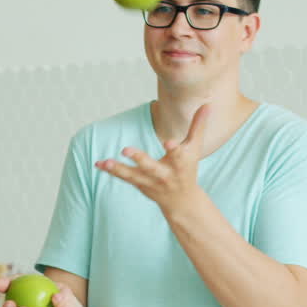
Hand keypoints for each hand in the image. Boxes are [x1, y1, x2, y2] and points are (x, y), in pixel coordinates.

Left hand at [96, 104, 210, 213]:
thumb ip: (198, 126)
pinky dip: (111, 171)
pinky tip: (98, 164)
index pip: (178, 155)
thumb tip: (208, 104)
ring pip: (133, 175)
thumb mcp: (195, 148)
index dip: (174, 149)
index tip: (168, 143)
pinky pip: (124, 177)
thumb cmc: (188, 169)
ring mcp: (151, 181)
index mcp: (180, 164)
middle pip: (151, 166)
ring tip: (105, 162)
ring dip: (118, 168)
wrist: (182, 201)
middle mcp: (165, 174)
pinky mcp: (140, 184)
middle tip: (126, 149)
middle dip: (139, 159)